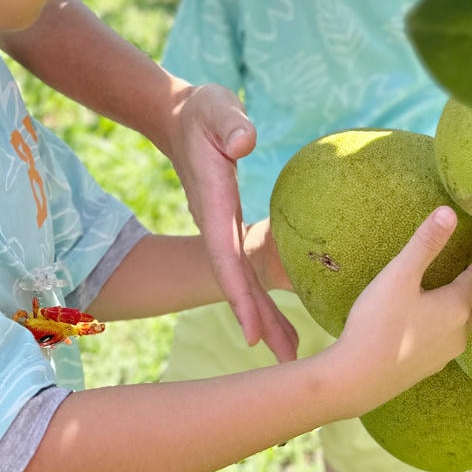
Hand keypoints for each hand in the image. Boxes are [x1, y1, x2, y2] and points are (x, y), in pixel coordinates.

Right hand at [167, 82, 297, 361]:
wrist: (179, 117)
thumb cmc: (202, 112)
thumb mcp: (215, 108)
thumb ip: (229, 123)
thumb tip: (246, 141)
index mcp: (214, 202)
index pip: (226, 256)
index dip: (239, 296)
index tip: (252, 335)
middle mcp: (216, 224)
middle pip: (237, 282)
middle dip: (260, 320)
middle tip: (287, 363)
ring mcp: (221, 228)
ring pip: (243, 279)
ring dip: (264, 315)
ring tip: (291, 353)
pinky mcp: (229, 225)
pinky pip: (248, 266)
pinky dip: (263, 293)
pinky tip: (282, 313)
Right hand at [326, 207, 471, 416]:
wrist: (358, 379)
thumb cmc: (379, 322)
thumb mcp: (400, 275)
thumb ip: (425, 243)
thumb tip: (450, 212)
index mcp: (456, 307)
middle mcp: (458, 332)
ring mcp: (445, 354)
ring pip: (464, 324)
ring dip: (465, 307)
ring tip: (459, 292)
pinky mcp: (428, 368)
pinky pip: (448, 339)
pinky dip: (449, 325)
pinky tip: (434, 323)